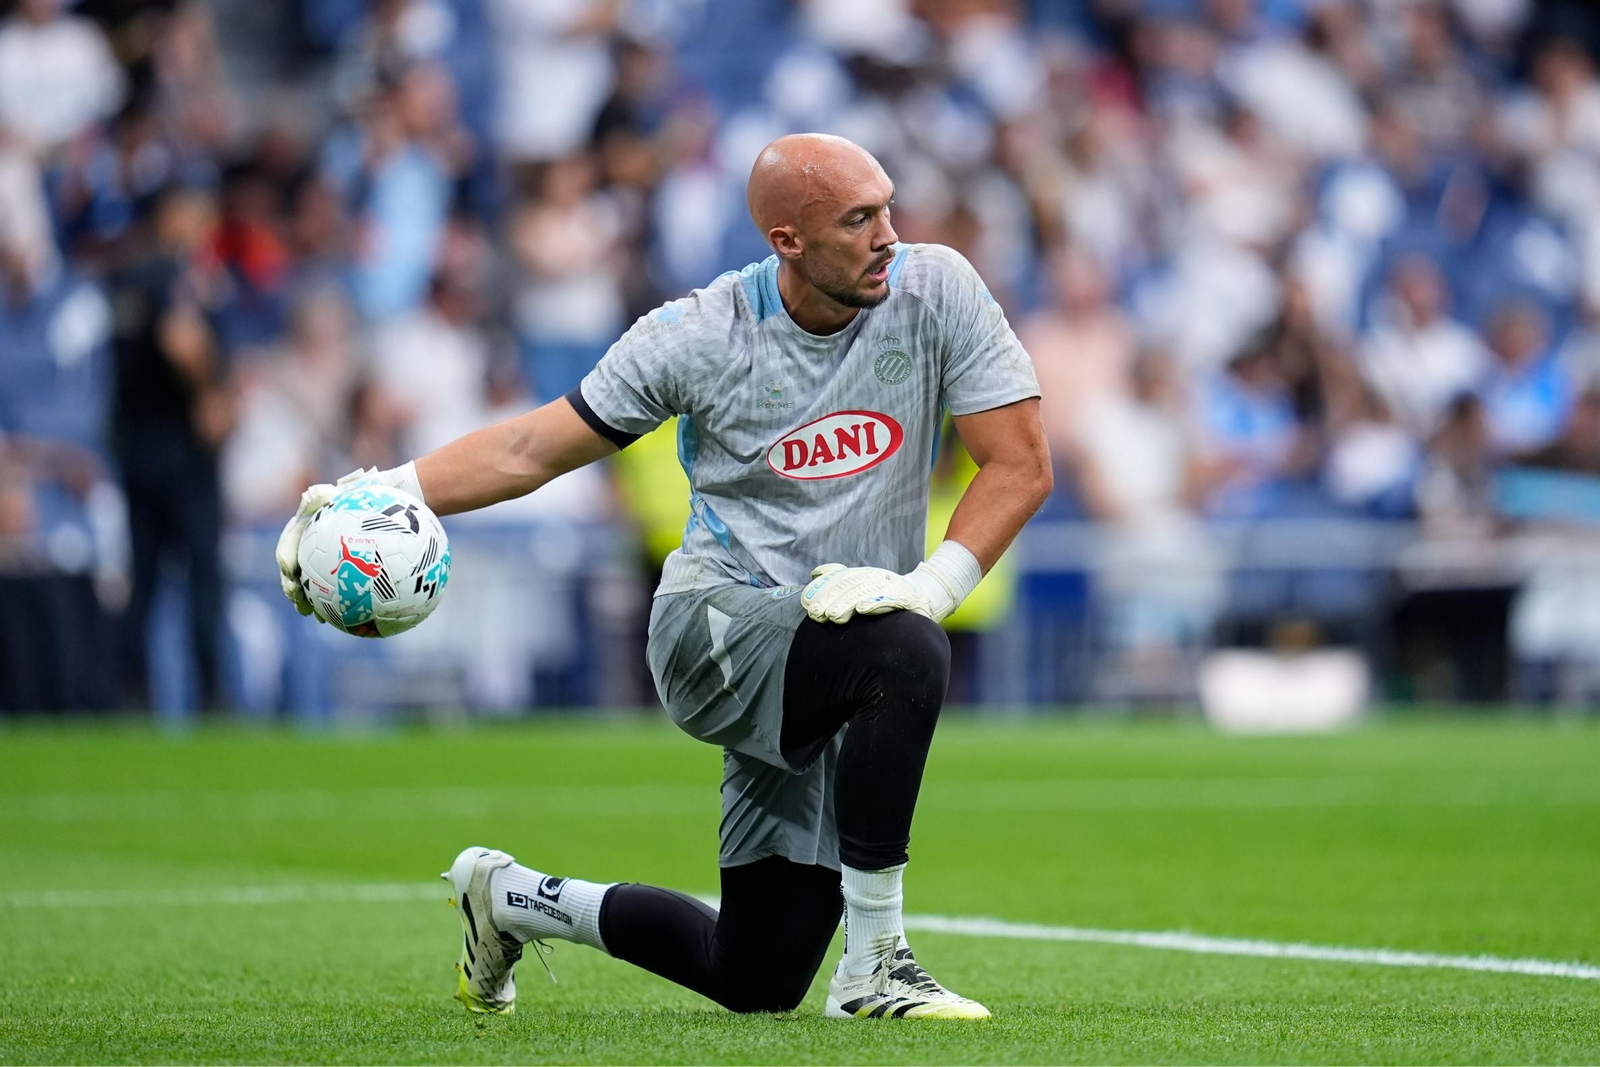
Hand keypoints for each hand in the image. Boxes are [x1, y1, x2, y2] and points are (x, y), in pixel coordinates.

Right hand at [275, 464, 424, 617]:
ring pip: (314, 585)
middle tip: (299, 602)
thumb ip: (328, 494)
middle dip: (293, 589)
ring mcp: (326, 561)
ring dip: (311, 602)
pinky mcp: (344, 572)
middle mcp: (313, 547)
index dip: (286, 559)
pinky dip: (338, 603)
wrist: (390, 506)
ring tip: (317, 616)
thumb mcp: (349, 492)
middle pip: (296, 571)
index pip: (289, 545)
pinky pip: (338, 589)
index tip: (289, 573)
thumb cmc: (367, 497)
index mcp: (307, 529)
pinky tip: (347, 617)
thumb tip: (312, 493)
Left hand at [800, 564, 932, 624]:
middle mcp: (877, 577)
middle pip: (849, 585)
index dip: (822, 589)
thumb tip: (816, 573)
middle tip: (815, 614)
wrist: (927, 598)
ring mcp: (893, 585)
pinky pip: (891, 598)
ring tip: (833, 616)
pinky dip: (876, 602)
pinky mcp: (907, 597)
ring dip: (847, 603)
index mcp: (865, 574)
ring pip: (866, 592)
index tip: (805, 602)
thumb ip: (840, 579)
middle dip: (830, 599)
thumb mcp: (864, 586)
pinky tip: (863, 610)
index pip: (839, 579)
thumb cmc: (889, 595)